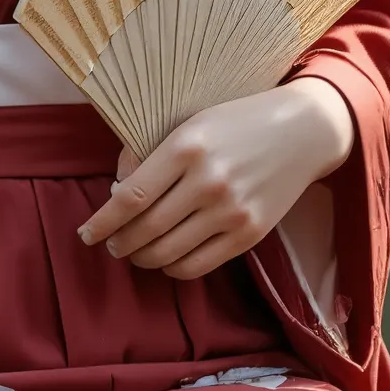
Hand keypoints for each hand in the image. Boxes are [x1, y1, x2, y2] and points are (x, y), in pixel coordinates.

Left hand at [76, 77, 355, 280]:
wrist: (303, 131)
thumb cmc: (238, 121)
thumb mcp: (190, 121)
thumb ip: (150, 154)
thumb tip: (115, 191)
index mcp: (187, 147)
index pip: (130, 197)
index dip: (101, 222)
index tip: (86, 233)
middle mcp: (208, 181)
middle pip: (145, 230)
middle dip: (119, 243)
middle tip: (111, 244)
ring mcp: (231, 212)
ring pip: (168, 253)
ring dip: (143, 258)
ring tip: (135, 253)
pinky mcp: (250, 234)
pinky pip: (199, 265)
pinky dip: (173, 268)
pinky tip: (166, 259)